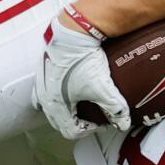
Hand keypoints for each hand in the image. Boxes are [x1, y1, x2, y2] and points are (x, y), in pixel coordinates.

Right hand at [37, 21, 128, 137]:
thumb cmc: (82, 60)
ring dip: (66, 111)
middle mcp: (44, 97)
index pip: (71, 130)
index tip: (102, 121)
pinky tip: (69, 88)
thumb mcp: (103, 87)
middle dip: (77, 123)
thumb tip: (123, 123)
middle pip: (59, 123)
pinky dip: (57, 97)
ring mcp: (41, 84)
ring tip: (81, 103)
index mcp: (56, 105)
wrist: (72, 33)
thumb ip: (115, 109)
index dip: (90, 130)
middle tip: (93, 115)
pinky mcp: (43, 71)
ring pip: (51, 108)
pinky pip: (46, 92)